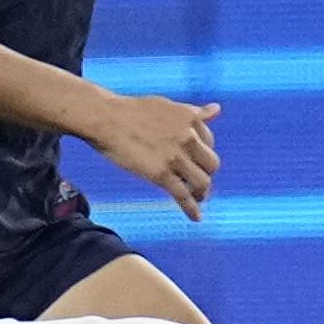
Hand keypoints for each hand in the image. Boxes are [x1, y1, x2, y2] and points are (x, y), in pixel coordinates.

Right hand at [84, 93, 223, 220]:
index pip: (209, 142)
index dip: (202, 152)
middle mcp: (188, 138)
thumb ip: (194, 112)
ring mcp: (175, 157)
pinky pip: (183, 195)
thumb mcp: (168, 105)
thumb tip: (217, 109)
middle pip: (211, 164)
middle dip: (206, 173)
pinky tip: (196, 218)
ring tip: (197, 197)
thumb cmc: (132, 110)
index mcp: (191, 119)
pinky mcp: (161, 174)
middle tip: (197, 180)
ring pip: (202, 181)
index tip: (194, 159)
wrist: (106, 118)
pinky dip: (192, 209)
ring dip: (201, 192)